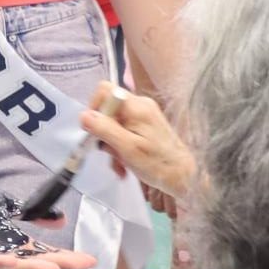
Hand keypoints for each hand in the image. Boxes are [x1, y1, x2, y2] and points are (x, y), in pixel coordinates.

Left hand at [0, 184, 95, 268]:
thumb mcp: (3, 208)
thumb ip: (29, 215)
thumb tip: (61, 220)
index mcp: (9, 245)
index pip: (42, 254)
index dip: (65, 257)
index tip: (91, 261)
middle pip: (31, 263)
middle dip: (56, 264)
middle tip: (82, 265)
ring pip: (9, 267)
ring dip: (31, 268)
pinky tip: (13, 261)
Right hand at [80, 81, 195, 200]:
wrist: (185, 177)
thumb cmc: (159, 165)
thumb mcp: (127, 148)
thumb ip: (105, 130)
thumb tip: (83, 116)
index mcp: (137, 107)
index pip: (105, 90)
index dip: (95, 107)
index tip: (95, 130)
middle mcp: (140, 105)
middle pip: (108, 109)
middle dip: (103, 132)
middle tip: (108, 153)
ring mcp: (144, 115)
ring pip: (114, 122)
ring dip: (111, 144)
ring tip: (119, 164)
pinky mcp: (146, 126)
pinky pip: (124, 130)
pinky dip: (120, 146)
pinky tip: (125, 163)